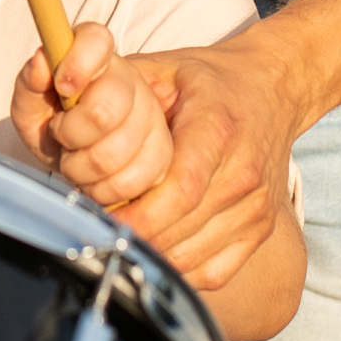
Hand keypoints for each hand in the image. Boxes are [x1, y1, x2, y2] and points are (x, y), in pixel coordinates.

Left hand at [16, 23, 175, 207]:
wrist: (87, 149)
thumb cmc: (57, 121)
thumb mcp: (34, 103)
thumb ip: (30, 83)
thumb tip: (40, 63)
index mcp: (97, 54)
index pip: (95, 39)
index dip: (77, 62)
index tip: (61, 85)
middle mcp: (132, 82)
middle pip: (103, 111)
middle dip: (70, 134)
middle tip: (62, 134)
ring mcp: (154, 120)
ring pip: (114, 154)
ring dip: (81, 168)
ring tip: (75, 160)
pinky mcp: (166, 159)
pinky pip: (132, 182)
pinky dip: (102, 190)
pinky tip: (94, 181)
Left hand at [101, 44, 294, 289]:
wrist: (274, 89)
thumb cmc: (209, 81)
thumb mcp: (164, 68)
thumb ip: (117, 83)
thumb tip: (65, 93)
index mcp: (218, 130)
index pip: (179, 190)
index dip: (137, 215)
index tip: (99, 219)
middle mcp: (244, 173)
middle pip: (180, 229)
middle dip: (132, 235)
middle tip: (98, 228)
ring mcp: (256, 207)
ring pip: (192, 257)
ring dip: (151, 254)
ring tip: (124, 236)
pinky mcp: (262, 230)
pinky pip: (213, 272)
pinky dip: (179, 271)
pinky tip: (157, 250)